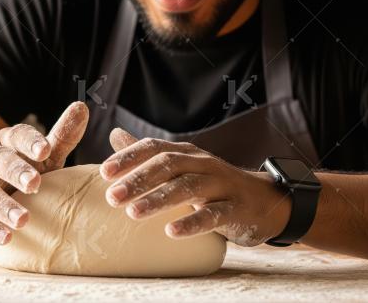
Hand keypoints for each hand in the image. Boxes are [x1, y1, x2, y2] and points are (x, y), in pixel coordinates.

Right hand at [0, 101, 87, 243]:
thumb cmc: (20, 173)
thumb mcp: (42, 156)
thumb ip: (61, 136)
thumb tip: (82, 106)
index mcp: (5, 142)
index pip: (15, 136)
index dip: (29, 142)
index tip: (44, 150)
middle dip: (15, 171)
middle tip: (35, 183)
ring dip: (3, 205)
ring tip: (24, 220)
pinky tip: (5, 237)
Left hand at [99, 128, 291, 245]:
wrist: (262, 200)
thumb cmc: (212, 184)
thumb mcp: (182, 166)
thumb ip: (149, 154)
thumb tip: (114, 135)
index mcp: (186, 153)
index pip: (154, 148)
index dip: (129, 158)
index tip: (104, 173)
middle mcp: (203, 164)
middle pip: (169, 165)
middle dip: (138, 179)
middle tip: (112, 196)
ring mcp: (221, 185)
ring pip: (188, 188)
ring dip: (159, 199)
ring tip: (133, 213)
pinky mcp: (236, 209)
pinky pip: (214, 215)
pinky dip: (192, 223)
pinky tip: (171, 232)